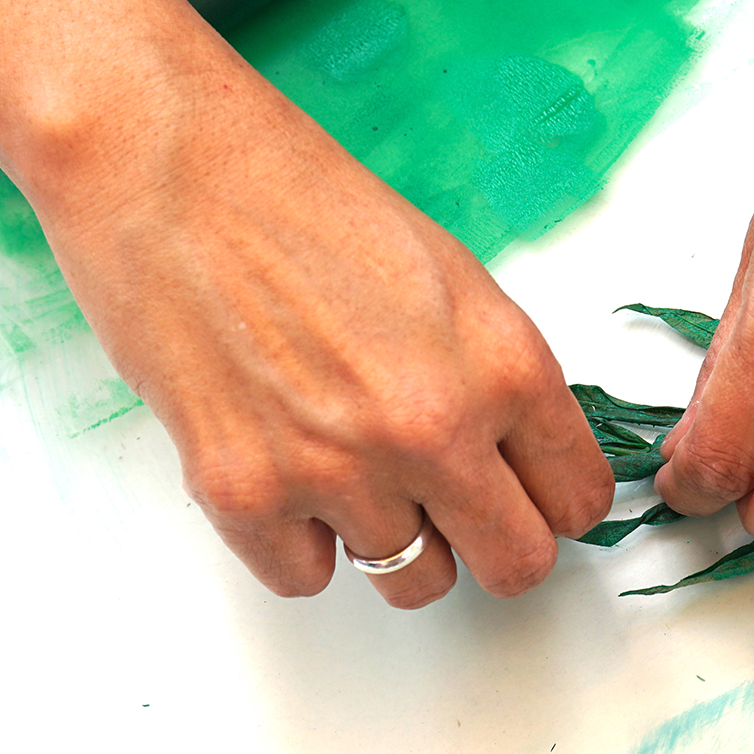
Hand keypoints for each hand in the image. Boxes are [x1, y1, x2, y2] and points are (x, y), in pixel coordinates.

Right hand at [36, 59, 613, 606]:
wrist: (176, 171)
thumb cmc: (310, 204)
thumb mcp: (454, 280)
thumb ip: (499, 379)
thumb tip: (522, 460)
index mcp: (504, 365)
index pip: (577, 498)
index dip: (555, 501)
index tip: (531, 495)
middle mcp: (434, 428)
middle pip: (516, 565)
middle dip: (496, 545)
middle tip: (461, 510)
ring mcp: (338, 469)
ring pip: (414, 582)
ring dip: (397, 540)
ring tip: (359, 468)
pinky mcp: (244, 494)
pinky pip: (306, 579)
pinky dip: (301, 540)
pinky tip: (289, 467)